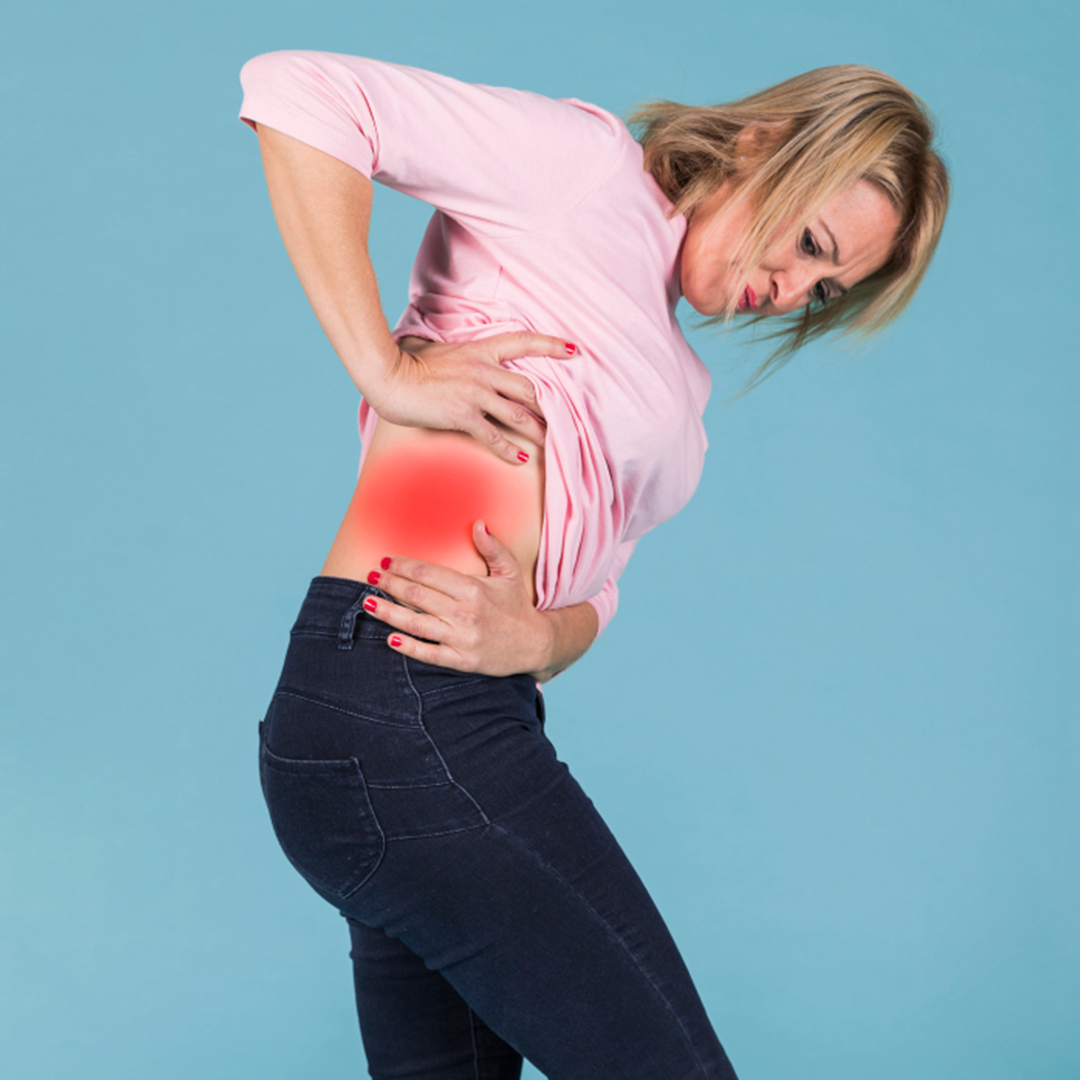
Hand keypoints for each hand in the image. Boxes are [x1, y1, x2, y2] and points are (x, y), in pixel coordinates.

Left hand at [361, 521, 554, 677]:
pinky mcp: (461, 660)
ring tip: (368, 604)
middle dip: (390, 584)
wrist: (535, 645)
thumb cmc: (517, 607)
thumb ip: (492, 547)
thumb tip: (478, 523)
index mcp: (473, 588)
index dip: (403, 566)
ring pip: (416, 623)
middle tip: (371, 577)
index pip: (428, 573)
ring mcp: (462, 638)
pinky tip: (390, 638)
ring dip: (389, 612)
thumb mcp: (509, 572)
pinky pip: (429, 653)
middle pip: (417, 595)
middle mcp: (464, 613)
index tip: (386, 561)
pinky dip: (408, 647)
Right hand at [365, 333, 576, 465]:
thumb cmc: (406, 363)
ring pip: (517, 414)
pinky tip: (520, 459)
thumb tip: (445, 350)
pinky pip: (493, 436)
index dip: (551, 345)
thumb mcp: (435, 348)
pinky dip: (509, 450)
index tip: (574, 350)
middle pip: (528, 388)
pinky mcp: (463, 415)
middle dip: (547, 405)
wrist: (389, 376)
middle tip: (560, 418)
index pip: (523, 341)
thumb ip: (452, 352)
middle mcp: (483, 370)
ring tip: (548, 443)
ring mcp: (475, 393)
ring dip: (535, 431)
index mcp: (480, 350)